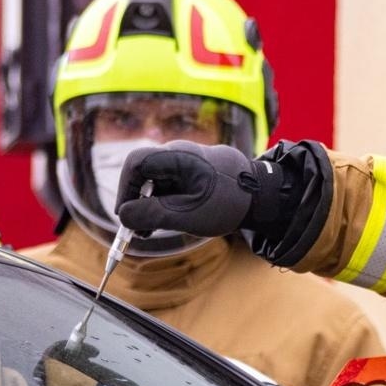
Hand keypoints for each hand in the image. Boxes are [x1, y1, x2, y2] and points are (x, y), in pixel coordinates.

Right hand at [116, 141, 261, 236]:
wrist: (262, 195)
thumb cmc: (228, 202)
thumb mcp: (188, 214)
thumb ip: (153, 215)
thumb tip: (123, 216)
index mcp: (177, 156)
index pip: (135, 164)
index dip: (126, 190)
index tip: (126, 216)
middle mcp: (178, 154)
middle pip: (143, 173)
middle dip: (136, 201)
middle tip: (138, 230)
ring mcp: (185, 162)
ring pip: (155, 182)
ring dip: (149, 205)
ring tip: (150, 231)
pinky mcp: (192, 172)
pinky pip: (168, 185)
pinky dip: (163, 202)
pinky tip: (166, 222)